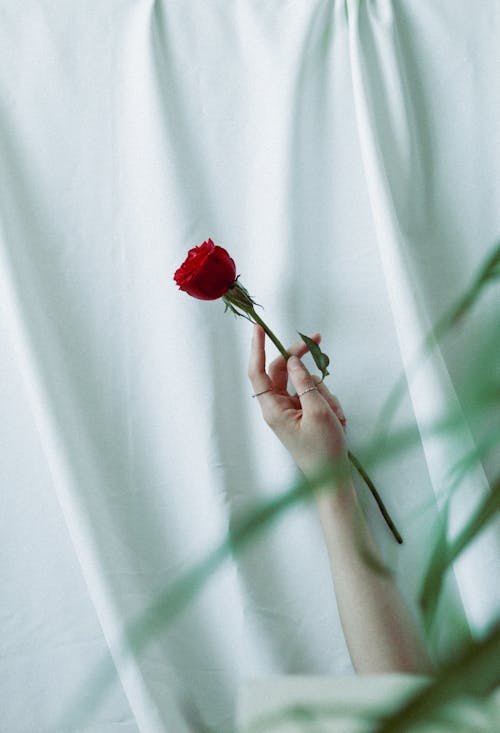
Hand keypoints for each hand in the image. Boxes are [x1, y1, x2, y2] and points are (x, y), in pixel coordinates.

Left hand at [248, 324, 349, 482]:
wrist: (332, 477)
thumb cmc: (323, 449)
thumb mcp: (318, 411)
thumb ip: (305, 382)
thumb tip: (293, 361)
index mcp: (273, 408)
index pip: (258, 372)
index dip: (257, 348)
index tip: (259, 328)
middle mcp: (278, 407)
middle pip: (284, 371)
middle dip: (303, 362)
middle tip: (318, 341)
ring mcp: (291, 410)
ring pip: (304, 382)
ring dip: (324, 392)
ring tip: (336, 414)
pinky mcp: (303, 413)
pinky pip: (313, 395)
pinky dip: (328, 402)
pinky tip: (338, 419)